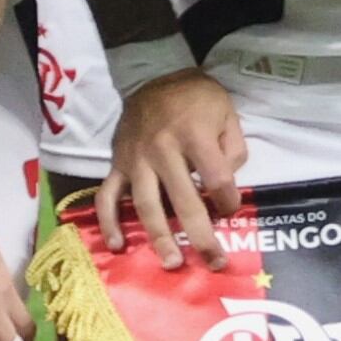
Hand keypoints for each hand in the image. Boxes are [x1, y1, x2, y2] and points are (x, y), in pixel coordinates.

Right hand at [113, 64, 251, 269]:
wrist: (153, 77)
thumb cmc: (197, 99)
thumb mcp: (228, 113)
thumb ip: (233, 149)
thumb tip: (225, 186)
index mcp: (194, 135)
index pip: (216, 179)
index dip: (229, 201)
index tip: (232, 210)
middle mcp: (163, 150)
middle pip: (183, 200)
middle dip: (201, 235)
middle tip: (214, 262)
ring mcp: (136, 159)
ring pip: (146, 205)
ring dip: (159, 237)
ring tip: (173, 263)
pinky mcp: (116, 164)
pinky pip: (108, 196)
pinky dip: (109, 222)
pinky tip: (117, 245)